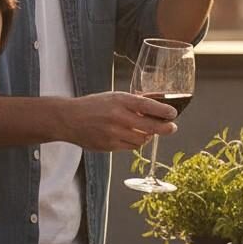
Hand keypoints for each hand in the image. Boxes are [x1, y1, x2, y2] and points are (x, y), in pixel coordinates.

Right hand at [61, 92, 177, 151]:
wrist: (69, 119)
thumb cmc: (94, 106)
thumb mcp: (114, 97)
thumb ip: (134, 102)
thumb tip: (158, 105)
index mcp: (120, 100)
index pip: (147, 106)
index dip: (163, 111)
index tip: (173, 114)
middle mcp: (118, 117)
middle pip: (149, 126)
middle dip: (165, 128)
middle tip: (172, 128)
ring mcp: (113, 133)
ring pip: (141, 139)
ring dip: (148, 136)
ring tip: (148, 131)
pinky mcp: (109, 146)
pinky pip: (130, 147)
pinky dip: (135, 142)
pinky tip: (133, 136)